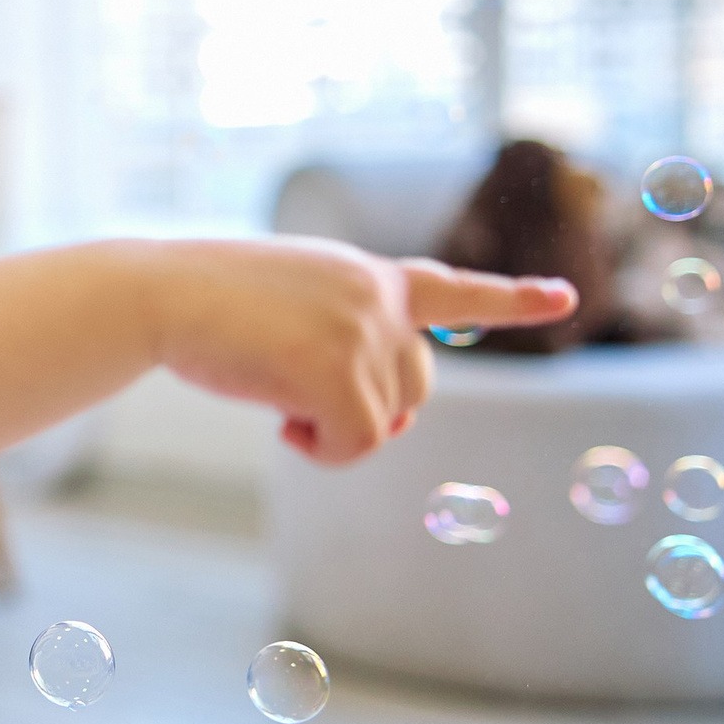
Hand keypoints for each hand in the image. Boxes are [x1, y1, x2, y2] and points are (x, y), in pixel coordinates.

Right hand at [148, 238, 575, 464]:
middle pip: (415, 384)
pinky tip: (280, 426)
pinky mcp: (341, 372)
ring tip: (277, 402)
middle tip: (298, 405)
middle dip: (367, 407)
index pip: (451, 288)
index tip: (565, 297)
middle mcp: (377, 297)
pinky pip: (358, 441)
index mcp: (364, 274)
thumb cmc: (202, 303)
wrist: (158, 293)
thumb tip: (386, 419)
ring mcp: (363, 332)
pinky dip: (323, 449)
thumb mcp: (287, 303)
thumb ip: (343, 336)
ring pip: (386, 419)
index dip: (510, 298)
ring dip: (334, 429)